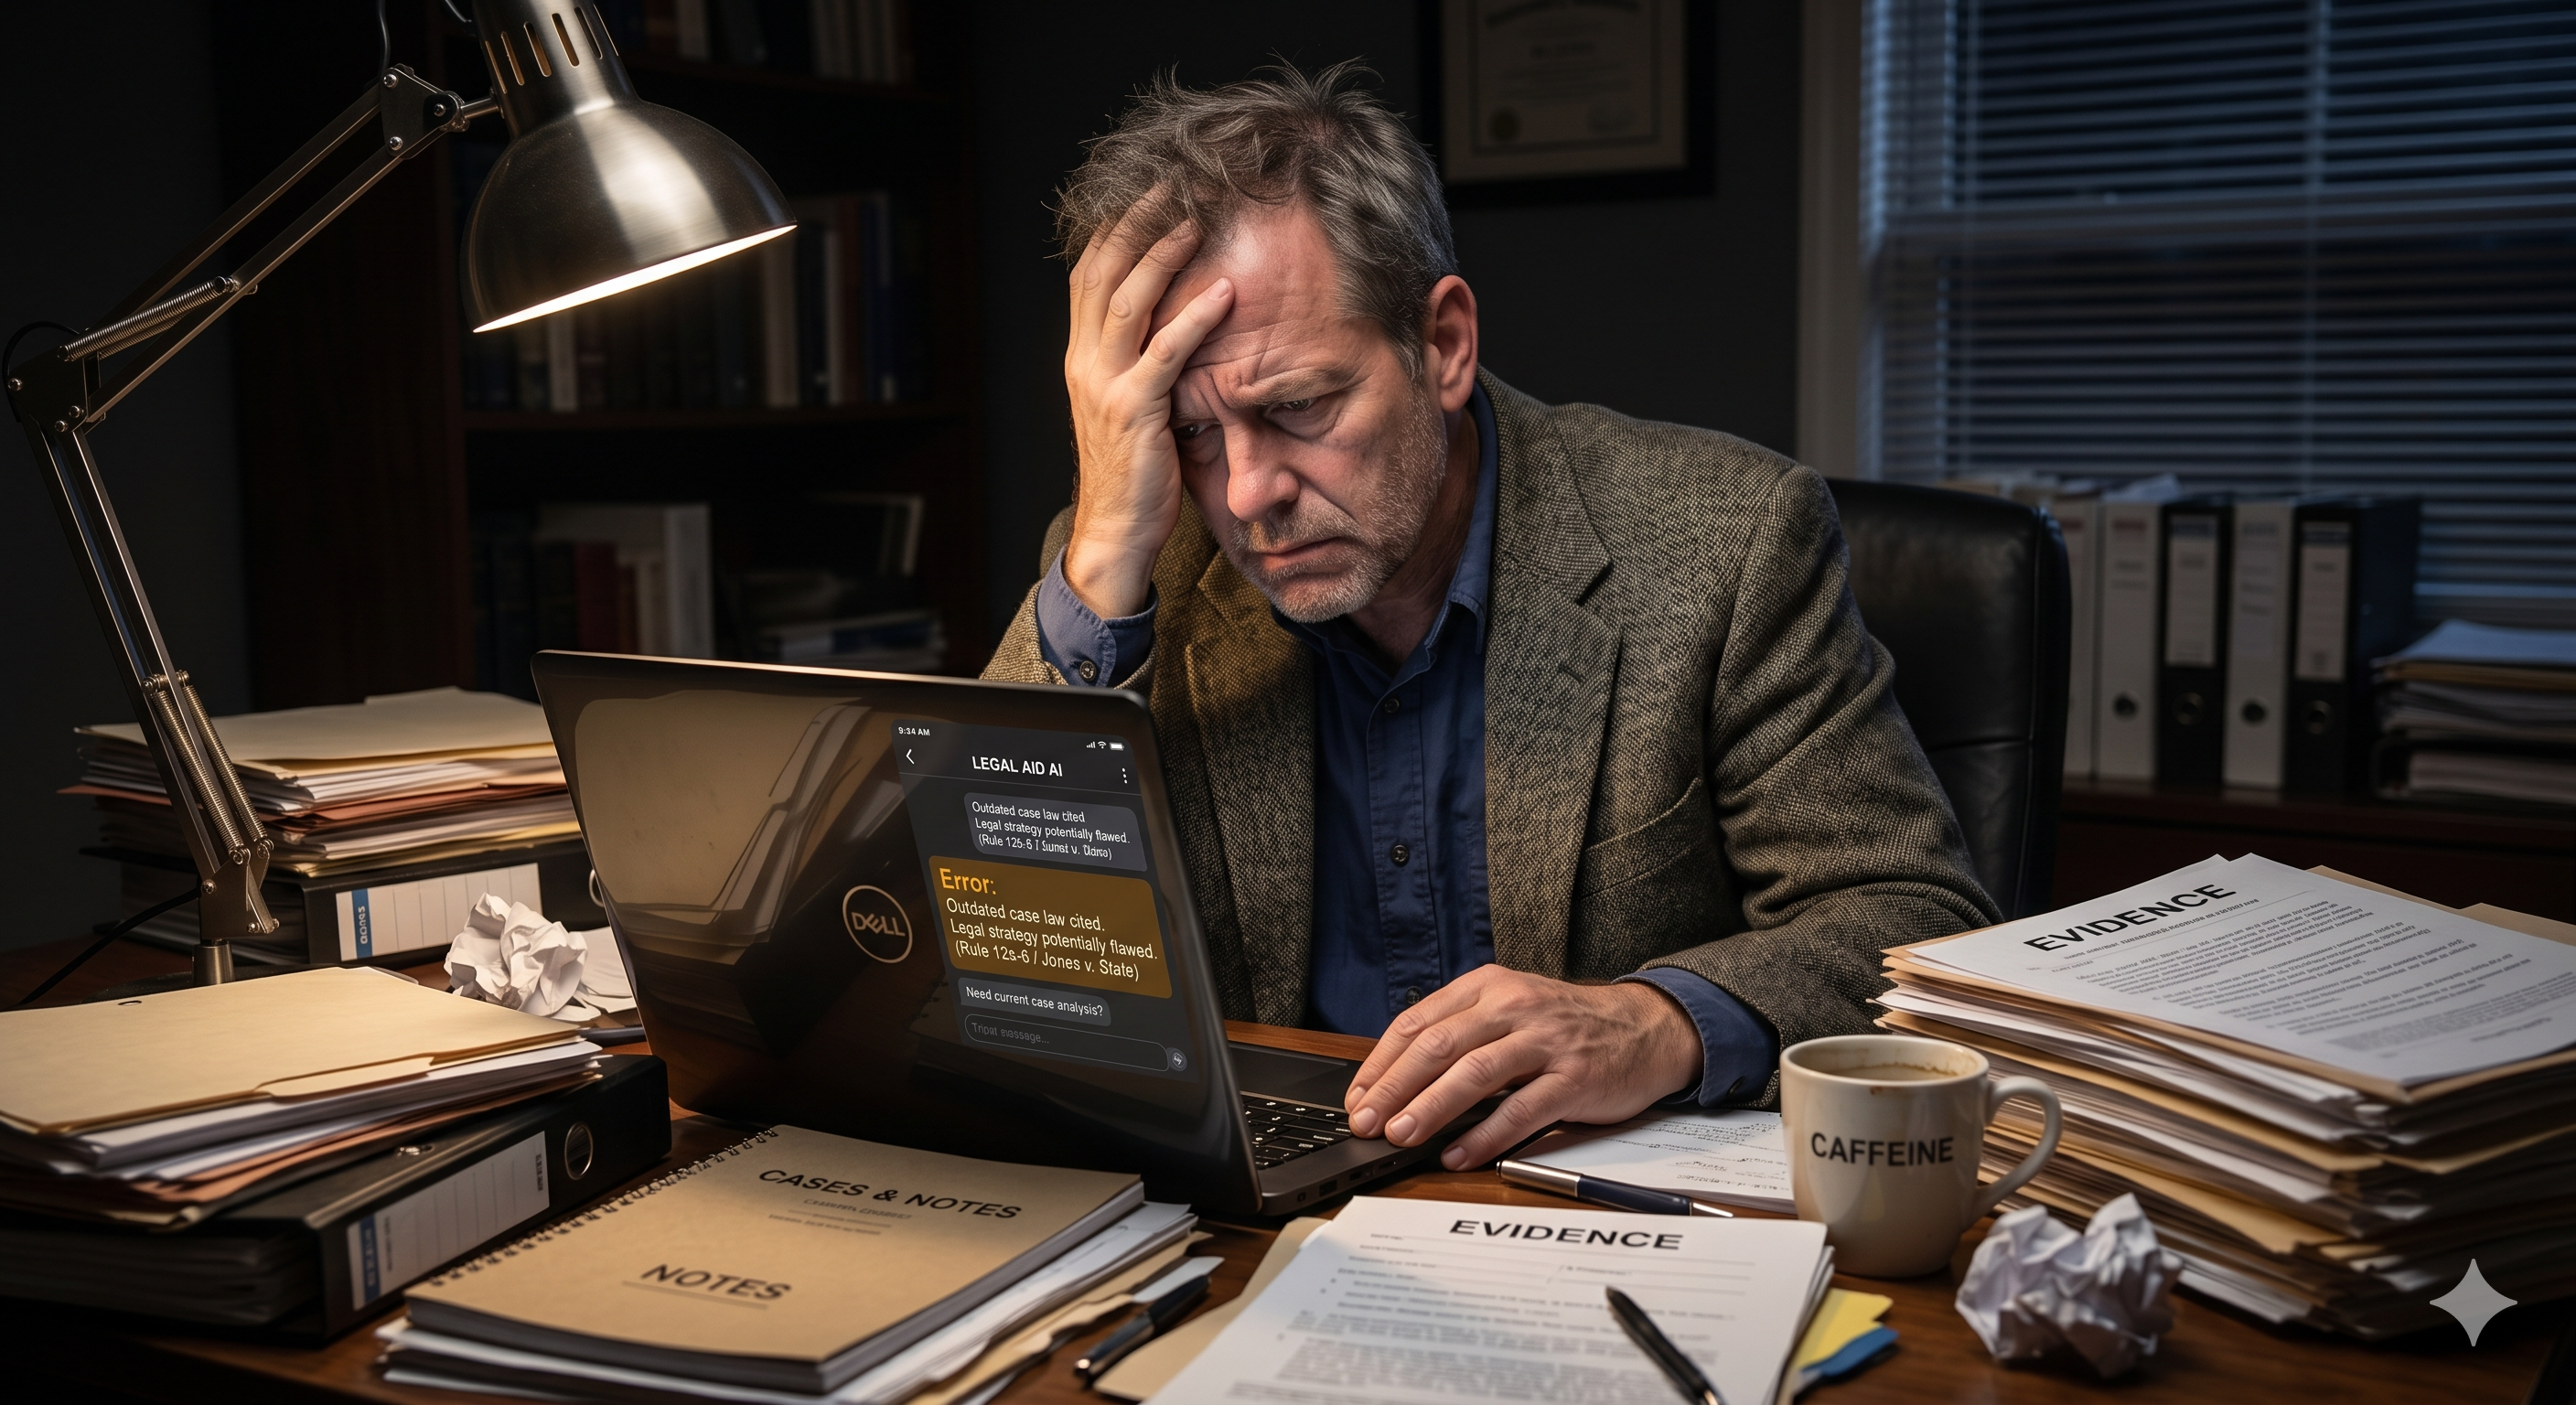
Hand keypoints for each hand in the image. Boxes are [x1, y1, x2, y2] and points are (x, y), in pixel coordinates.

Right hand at [1060, 206, 1235, 618]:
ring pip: (1128, 301)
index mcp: (1080, 356)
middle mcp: (1083, 362)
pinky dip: (1195, 318)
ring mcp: (1104, 385)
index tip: (1149, 194)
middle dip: (1136, 223)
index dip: (1115, 230)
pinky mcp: (1134, 411)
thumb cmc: (1132, 471)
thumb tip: (1172, 324)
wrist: (1114, 531)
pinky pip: (1165, 353)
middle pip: (1103, 273)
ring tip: (1197, 221)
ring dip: (1163, 255)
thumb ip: (1139, 363)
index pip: (1089, 275)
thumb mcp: (1128, 405)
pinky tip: (1225, 293)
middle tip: (1174, 185)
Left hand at [1343, 967, 1705, 1169]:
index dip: (1382, 1062)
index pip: (1419, 1022)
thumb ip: (1462, 1033)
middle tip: (1366, 1121)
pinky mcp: (1575, 1078)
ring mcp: (1546, 1042)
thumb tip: (1397, 1080)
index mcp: (1489, 988)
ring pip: (1475, 1073)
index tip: (1358, 1096)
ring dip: (1432, 1107)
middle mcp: (1514, 1007)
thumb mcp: (1511, 1009)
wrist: (1645, 1028)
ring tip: (1402, 1135)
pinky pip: (1522, 1110)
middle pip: (1440, 1046)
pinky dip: (1485, 1136)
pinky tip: (1458, 1155)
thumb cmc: (1566, 1025)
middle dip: (1394, 1087)